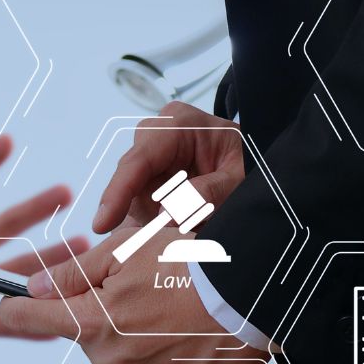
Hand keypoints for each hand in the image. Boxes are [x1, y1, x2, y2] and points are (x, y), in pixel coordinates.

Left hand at [0, 223, 267, 363]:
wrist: (257, 298)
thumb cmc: (196, 265)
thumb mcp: (129, 251)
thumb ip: (74, 273)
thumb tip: (33, 287)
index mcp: (94, 325)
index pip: (34, 319)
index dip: (18, 308)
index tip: (4, 306)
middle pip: (88, 340)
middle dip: (105, 317)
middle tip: (142, 291)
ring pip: (125, 361)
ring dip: (139, 340)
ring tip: (175, 314)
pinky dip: (168, 362)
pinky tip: (190, 339)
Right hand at [92, 101, 246, 233]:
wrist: (260, 164)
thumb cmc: (251, 164)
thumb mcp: (237, 180)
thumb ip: (205, 195)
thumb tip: (165, 218)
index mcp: (178, 124)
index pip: (138, 159)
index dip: (117, 192)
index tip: (103, 223)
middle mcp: (159, 136)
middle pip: (129, 178)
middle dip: (137, 211)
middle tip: (150, 239)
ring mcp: (153, 159)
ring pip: (132, 197)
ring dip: (149, 221)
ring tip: (178, 231)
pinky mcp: (152, 179)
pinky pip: (142, 206)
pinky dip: (154, 224)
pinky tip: (169, 233)